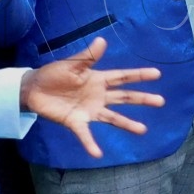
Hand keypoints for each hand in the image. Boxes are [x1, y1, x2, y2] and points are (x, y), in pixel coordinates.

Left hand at [19, 37, 163, 158]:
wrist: (33, 89)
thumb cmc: (53, 74)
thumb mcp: (71, 64)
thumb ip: (88, 56)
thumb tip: (102, 40)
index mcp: (98, 79)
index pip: (123, 77)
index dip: (139, 75)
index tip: (157, 74)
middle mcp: (98, 96)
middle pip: (124, 97)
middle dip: (142, 99)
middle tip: (160, 101)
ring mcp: (89, 110)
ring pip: (113, 118)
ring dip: (127, 124)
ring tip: (143, 130)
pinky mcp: (76, 122)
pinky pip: (85, 135)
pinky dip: (91, 144)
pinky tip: (97, 153)